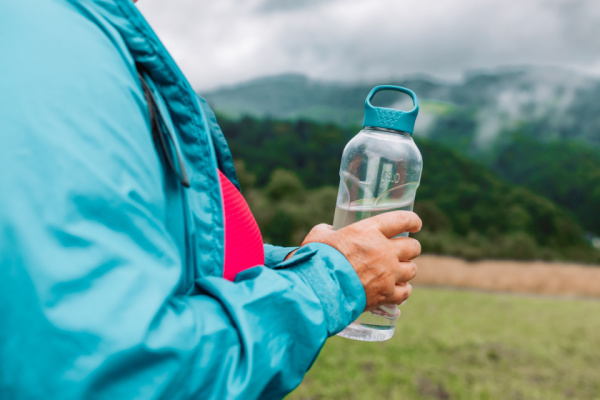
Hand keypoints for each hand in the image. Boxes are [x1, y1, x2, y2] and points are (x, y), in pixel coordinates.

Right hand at [299, 211, 421, 310]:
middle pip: (412, 247)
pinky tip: (398, 290)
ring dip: (407, 269)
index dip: (412, 221)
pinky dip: (403, 291)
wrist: (319, 289)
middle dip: (411, 248)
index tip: (415, 224)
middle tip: (405, 251)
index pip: (401, 220)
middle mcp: (384, 251)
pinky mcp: (386, 294)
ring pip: (412, 270)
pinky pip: (405, 292)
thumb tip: (328, 230)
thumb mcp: (318, 237)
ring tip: (400, 272)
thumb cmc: (317, 259)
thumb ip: (327, 231)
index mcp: (369, 231)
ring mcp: (388, 273)